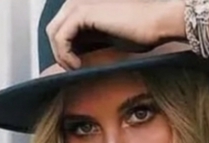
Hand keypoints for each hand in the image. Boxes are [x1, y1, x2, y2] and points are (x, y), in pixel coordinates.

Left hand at [46, 0, 183, 69]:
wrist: (155, 23)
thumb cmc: (140, 32)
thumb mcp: (108, 41)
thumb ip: (91, 45)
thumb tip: (77, 60)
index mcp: (83, 8)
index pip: (60, 31)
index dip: (64, 52)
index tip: (76, 68)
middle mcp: (77, 3)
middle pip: (53, 31)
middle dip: (59, 54)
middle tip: (74, 70)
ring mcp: (78, 5)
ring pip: (53, 34)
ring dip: (61, 56)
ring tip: (76, 69)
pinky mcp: (82, 13)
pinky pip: (61, 37)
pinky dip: (65, 54)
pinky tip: (78, 65)